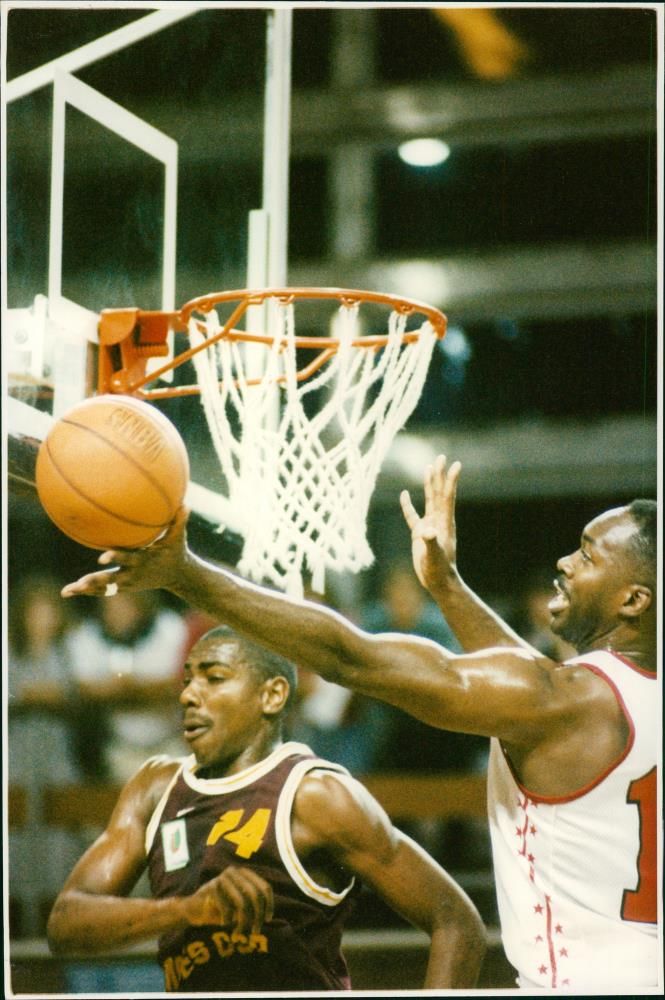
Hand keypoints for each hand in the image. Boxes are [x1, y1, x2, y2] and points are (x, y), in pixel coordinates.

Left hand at [61, 506, 189, 598]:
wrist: (180, 576)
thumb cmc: (177, 551)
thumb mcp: (179, 537)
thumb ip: (179, 520)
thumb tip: (184, 502)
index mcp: (142, 560)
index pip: (128, 559)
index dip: (116, 558)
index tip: (102, 557)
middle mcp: (133, 573)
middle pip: (112, 579)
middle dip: (96, 581)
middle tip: (81, 582)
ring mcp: (128, 582)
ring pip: (104, 588)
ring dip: (86, 589)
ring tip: (67, 591)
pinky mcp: (125, 586)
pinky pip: (104, 590)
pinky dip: (89, 591)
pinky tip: (70, 591)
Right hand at [184, 866, 273, 935]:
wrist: (194, 909)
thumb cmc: (220, 909)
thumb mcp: (239, 906)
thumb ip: (252, 906)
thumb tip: (267, 917)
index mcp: (245, 874)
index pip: (265, 887)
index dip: (269, 904)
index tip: (268, 920)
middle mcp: (236, 872)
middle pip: (256, 895)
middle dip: (257, 916)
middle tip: (254, 931)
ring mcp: (223, 878)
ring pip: (243, 903)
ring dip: (243, 922)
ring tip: (238, 933)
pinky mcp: (212, 887)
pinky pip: (227, 907)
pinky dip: (228, 920)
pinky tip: (224, 924)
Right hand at [400, 455, 460, 591]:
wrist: (438, 581)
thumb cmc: (438, 570)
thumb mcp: (433, 556)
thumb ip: (430, 543)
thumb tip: (427, 531)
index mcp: (444, 523)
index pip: (447, 497)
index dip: (450, 480)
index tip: (455, 464)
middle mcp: (439, 521)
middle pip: (439, 493)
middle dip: (440, 475)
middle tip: (441, 457)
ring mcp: (430, 525)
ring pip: (429, 500)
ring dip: (429, 484)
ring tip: (429, 468)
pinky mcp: (420, 533)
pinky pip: (413, 515)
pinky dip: (408, 505)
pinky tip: (404, 494)